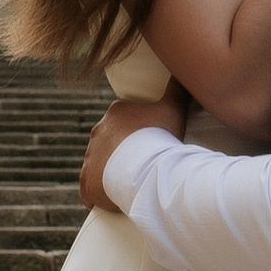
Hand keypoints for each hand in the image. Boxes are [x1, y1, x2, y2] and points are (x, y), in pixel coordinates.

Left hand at [81, 90, 187, 211]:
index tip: (149, 144)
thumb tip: (184, 69)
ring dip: (110, 173)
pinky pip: (88, 189)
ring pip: (98, 165)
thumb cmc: (159, 138)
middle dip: (122, 153)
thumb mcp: (173, 108)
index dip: (137, 134)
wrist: (146, 170)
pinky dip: (97, 194)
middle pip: (110, 143)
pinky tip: (109, 200)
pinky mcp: (86, 182)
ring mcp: (89, 158)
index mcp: (115, 114)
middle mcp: (97, 133)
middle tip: (143, 164)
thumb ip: (177, 88)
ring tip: (130, 184)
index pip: (122, 122)